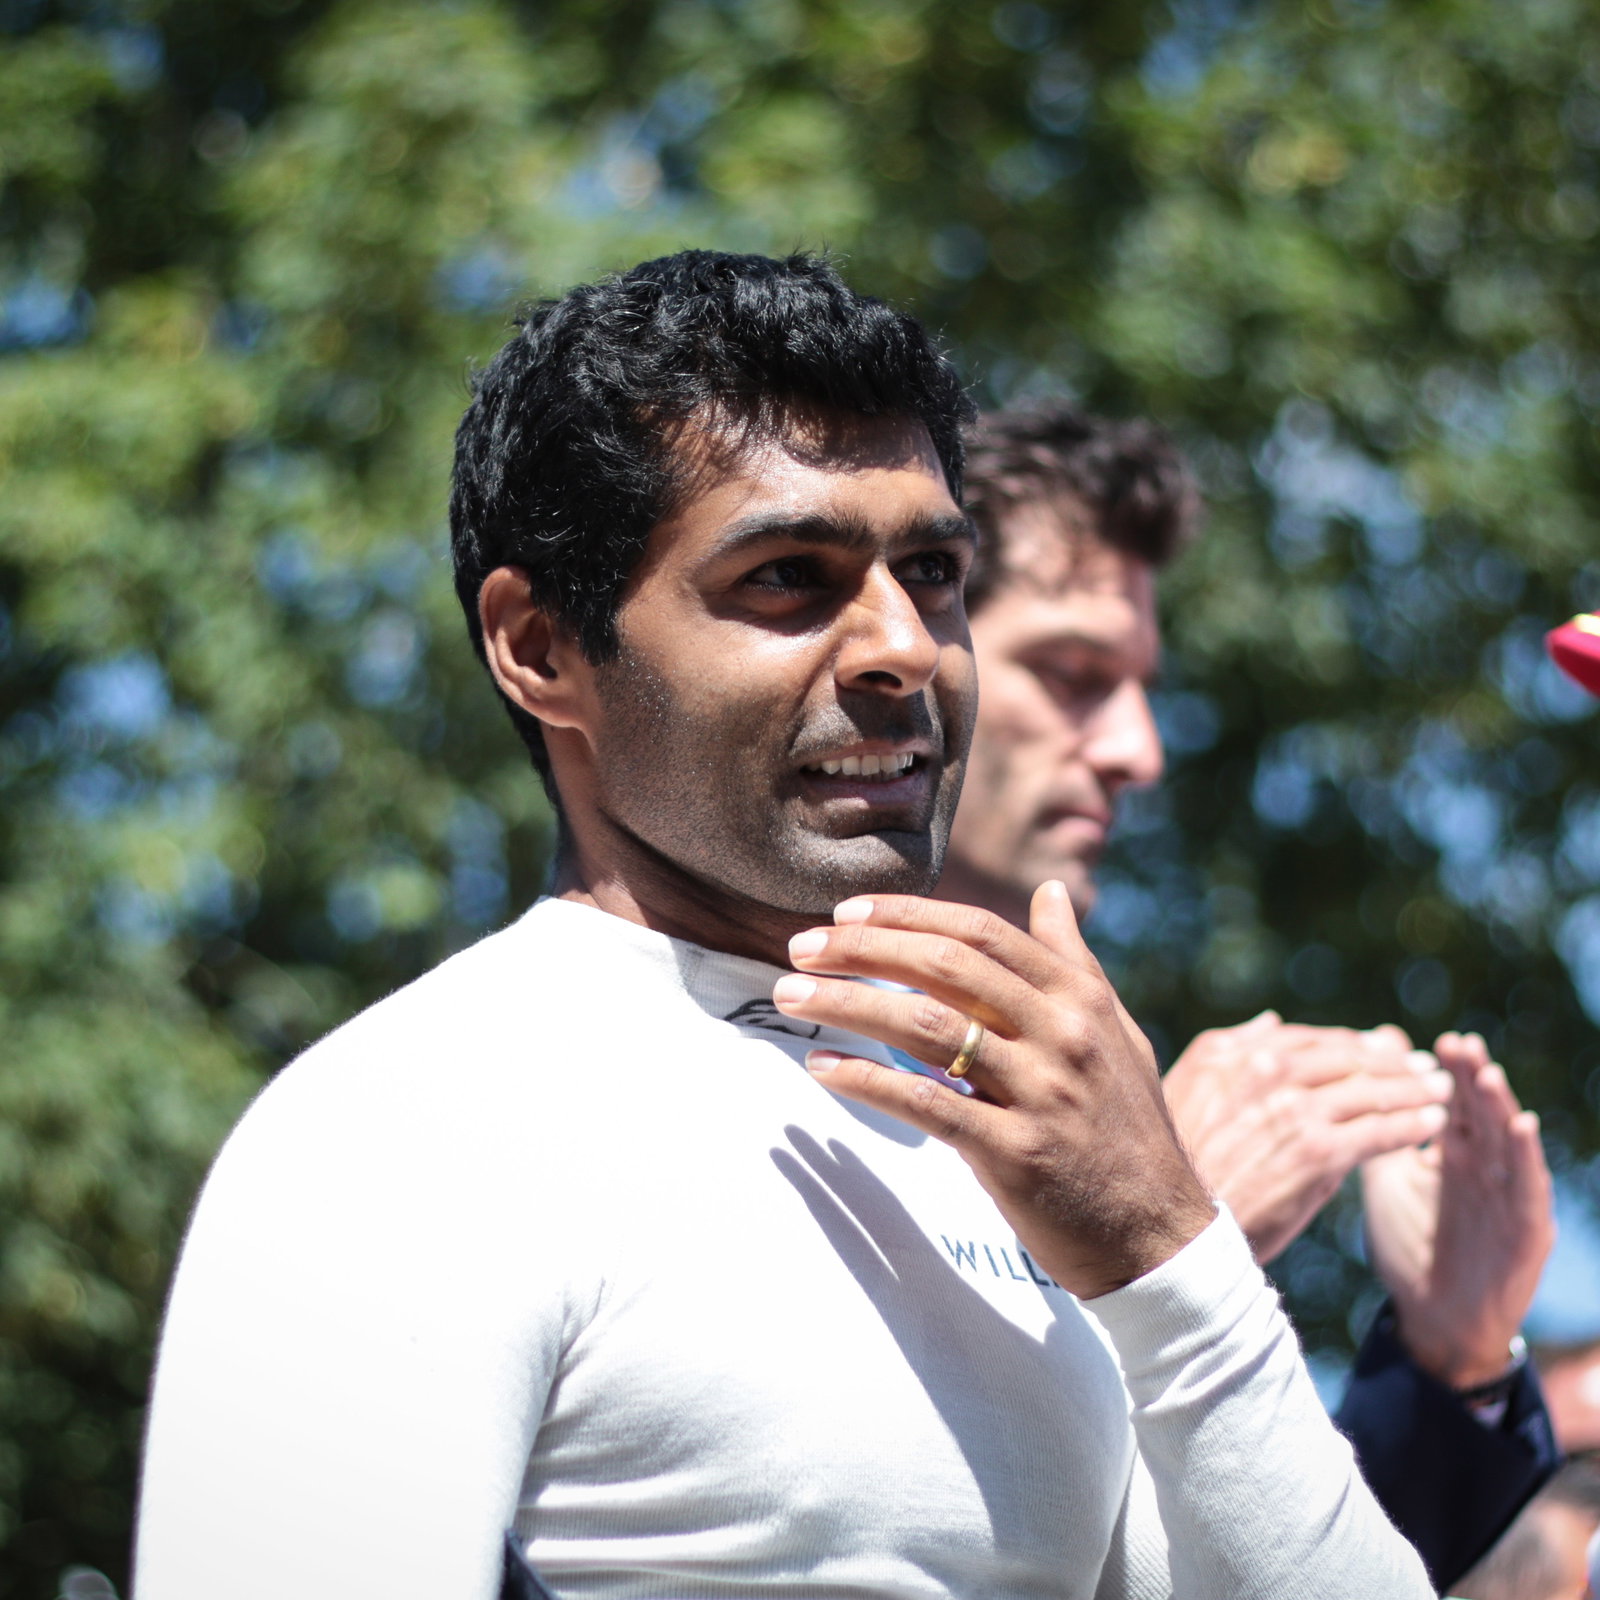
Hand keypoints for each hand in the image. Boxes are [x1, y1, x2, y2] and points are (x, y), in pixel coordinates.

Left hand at [771, 881, 1216, 1299]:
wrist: (1158, 1236)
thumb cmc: (1128, 1128)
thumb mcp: (1116, 1033)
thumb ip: (1076, 961)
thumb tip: (1053, 891)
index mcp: (1079, 999)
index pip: (979, 932)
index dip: (907, 914)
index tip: (846, 911)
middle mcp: (1062, 1035)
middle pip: (947, 967)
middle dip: (864, 948)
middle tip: (801, 945)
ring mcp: (1041, 1094)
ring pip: (927, 1027)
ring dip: (849, 1004)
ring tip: (790, 996)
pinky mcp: (1017, 1155)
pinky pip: (927, 1105)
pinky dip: (867, 1082)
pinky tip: (822, 1070)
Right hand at [1163, 1015, 1453, 1264]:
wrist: (1175, 1226)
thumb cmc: (1180, 1161)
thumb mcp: (1191, 1086)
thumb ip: (1233, 1049)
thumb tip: (1271, 1021)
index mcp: (1233, 1055)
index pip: (1311, 1040)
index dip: (1354, 1043)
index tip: (1383, 1048)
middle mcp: (1265, 1073)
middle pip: (1347, 1058)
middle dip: (1392, 1061)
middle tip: (1425, 1066)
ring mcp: (1294, 1110)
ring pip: (1369, 1090)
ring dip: (1413, 1089)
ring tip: (1439, 1091)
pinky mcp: (1318, 1153)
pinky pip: (1378, 1131)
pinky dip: (1410, 1125)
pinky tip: (1432, 1124)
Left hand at [1362, 1032, 1554, 1389]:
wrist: (1431, 1316)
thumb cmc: (1409, 1242)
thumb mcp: (1385, 1178)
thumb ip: (1379, 1130)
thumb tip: (1352, 1088)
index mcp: (1451, 1152)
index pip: (1451, 1102)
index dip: (1446, 1073)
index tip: (1437, 1041)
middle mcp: (1484, 1167)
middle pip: (1480, 1113)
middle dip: (1471, 1078)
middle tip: (1459, 1043)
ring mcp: (1508, 1196)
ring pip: (1507, 1142)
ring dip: (1498, 1107)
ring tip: (1486, 1074)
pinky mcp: (1527, 1230)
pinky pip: (1528, 1187)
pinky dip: (1526, 1156)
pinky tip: (1522, 1126)